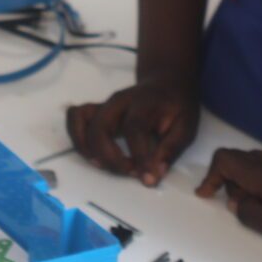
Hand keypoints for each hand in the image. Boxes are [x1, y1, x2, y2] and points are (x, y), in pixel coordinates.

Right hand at [65, 78, 199, 184]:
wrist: (166, 82)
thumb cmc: (177, 107)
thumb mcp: (185, 126)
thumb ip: (170, 150)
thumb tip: (155, 175)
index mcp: (144, 102)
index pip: (135, 129)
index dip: (139, 156)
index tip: (147, 178)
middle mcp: (119, 100)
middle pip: (101, 126)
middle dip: (110, 156)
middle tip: (130, 172)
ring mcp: (105, 104)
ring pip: (80, 120)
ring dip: (86, 147)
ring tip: (104, 165)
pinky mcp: (97, 109)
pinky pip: (75, 118)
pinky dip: (78, 138)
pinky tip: (93, 155)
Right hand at [195, 147, 261, 248]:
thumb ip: (247, 212)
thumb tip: (236, 203)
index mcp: (261, 174)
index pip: (224, 159)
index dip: (211, 176)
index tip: (208, 195)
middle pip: (236, 159)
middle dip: (227, 181)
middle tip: (236, 205)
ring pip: (252, 164)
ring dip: (244, 182)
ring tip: (253, 206)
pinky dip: (259, 182)